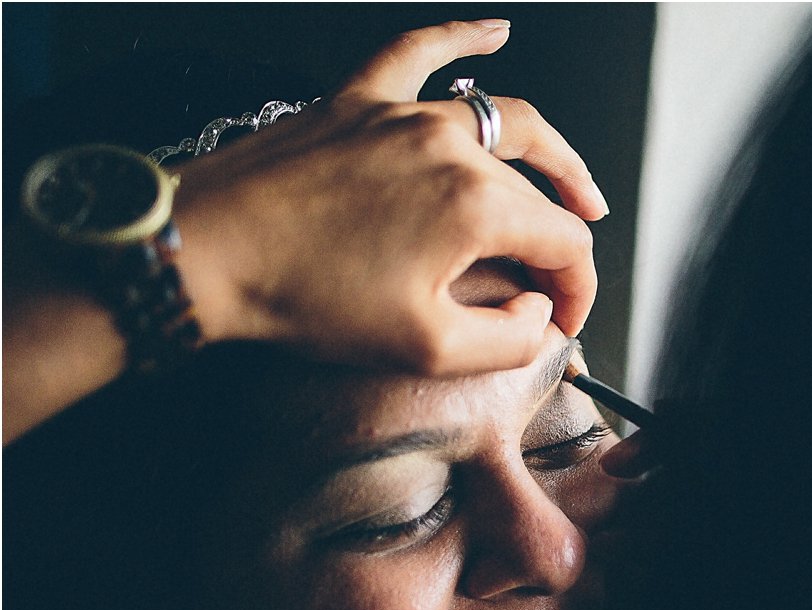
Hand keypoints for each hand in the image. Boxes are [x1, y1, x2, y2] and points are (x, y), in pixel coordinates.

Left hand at [173, 19, 603, 375]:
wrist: (206, 253)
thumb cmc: (305, 298)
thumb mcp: (426, 348)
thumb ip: (507, 339)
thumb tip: (539, 316)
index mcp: (474, 205)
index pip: (564, 243)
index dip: (577, 290)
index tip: (562, 321)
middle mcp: (447, 146)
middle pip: (539, 187)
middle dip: (561, 239)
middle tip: (559, 280)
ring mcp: (400, 114)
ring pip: (502, 118)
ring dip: (549, 152)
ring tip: (572, 182)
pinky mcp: (356, 102)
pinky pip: (418, 52)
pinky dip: (462, 38)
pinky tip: (494, 32)